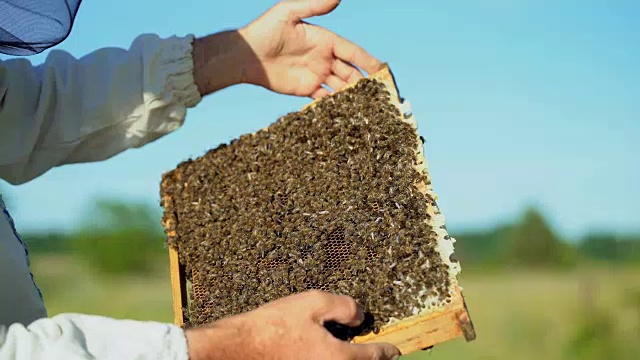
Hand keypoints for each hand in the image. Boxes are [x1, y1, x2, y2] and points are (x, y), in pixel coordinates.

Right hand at [185, 290, 400, 359]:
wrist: (236, 349)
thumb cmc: (273, 326)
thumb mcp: (312, 303)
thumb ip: (343, 306)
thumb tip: (360, 315)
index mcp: (338, 359)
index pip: (372, 357)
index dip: (386, 351)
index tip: (394, 350)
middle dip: (368, 359)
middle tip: (375, 351)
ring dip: (348, 359)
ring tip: (349, 348)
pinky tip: (322, 347)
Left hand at [240, 0, 382, 98]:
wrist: (246, 55)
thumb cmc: (265, 30)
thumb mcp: (288, 12)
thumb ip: (313, 6)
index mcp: (325, 40)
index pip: (351, 51)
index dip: (367, 60)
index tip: (382, 70)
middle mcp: (323, 57)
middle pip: (350, 71)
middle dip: (365, 81)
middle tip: (379, 94)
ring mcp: (316, 74)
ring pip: (340, 86)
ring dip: (353, 95)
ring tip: (367, 106)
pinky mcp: (306, 89)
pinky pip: (325, 98)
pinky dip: (336, 104)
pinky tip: (347, 112)